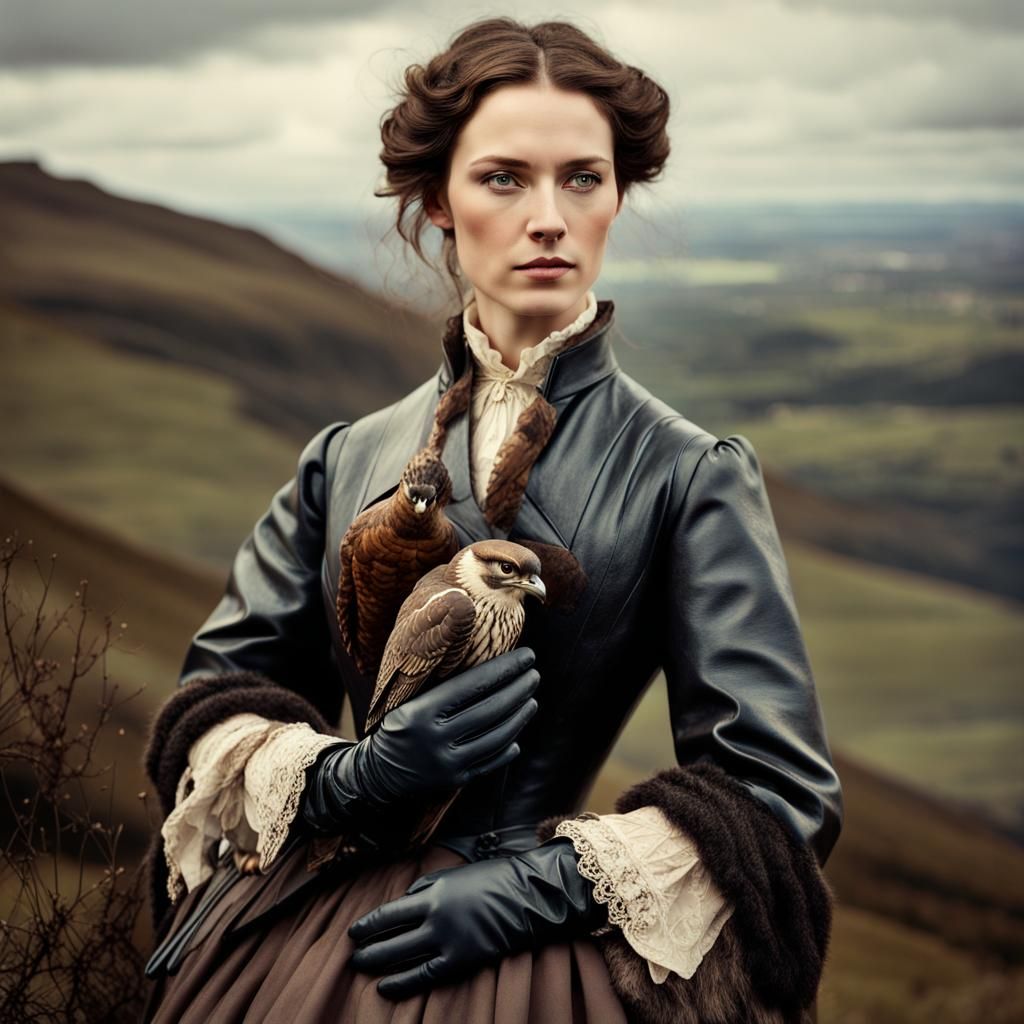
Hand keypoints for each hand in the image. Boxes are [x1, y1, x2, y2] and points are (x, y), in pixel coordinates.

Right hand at [300, 648, 539, 843]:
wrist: (377, 772)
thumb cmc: (399, 725)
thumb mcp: (410, 700)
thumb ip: (444, 687)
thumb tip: (487, 661)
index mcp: (422, 710)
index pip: (474, 684)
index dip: (504, 668)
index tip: (526, 656)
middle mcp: (436, 737)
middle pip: (490, 709)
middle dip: (518, 689)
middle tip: (534, 674)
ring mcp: (447, 762)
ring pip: (496, 736)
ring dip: (519, 716)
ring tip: (531, 700)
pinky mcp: (455, 780)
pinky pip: (490, 762)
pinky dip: (507, 747)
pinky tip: (517, 735)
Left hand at [347, 837, 606, 999]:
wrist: (526, 896)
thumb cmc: (491, 879)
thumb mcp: (454, 875)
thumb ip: (427, 887)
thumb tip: (405, 901)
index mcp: (433, 892)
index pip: (390, 912)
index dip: (368, 924)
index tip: (354, 931)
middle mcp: (435, 917)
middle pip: (391, 937)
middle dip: (368, 948)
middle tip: (352, 955)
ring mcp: (447, 940)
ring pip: (402, 957)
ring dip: (379, 964)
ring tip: (363, 968)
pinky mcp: (460, 960)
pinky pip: (423, 975)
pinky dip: (402, 983)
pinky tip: (386, 986)